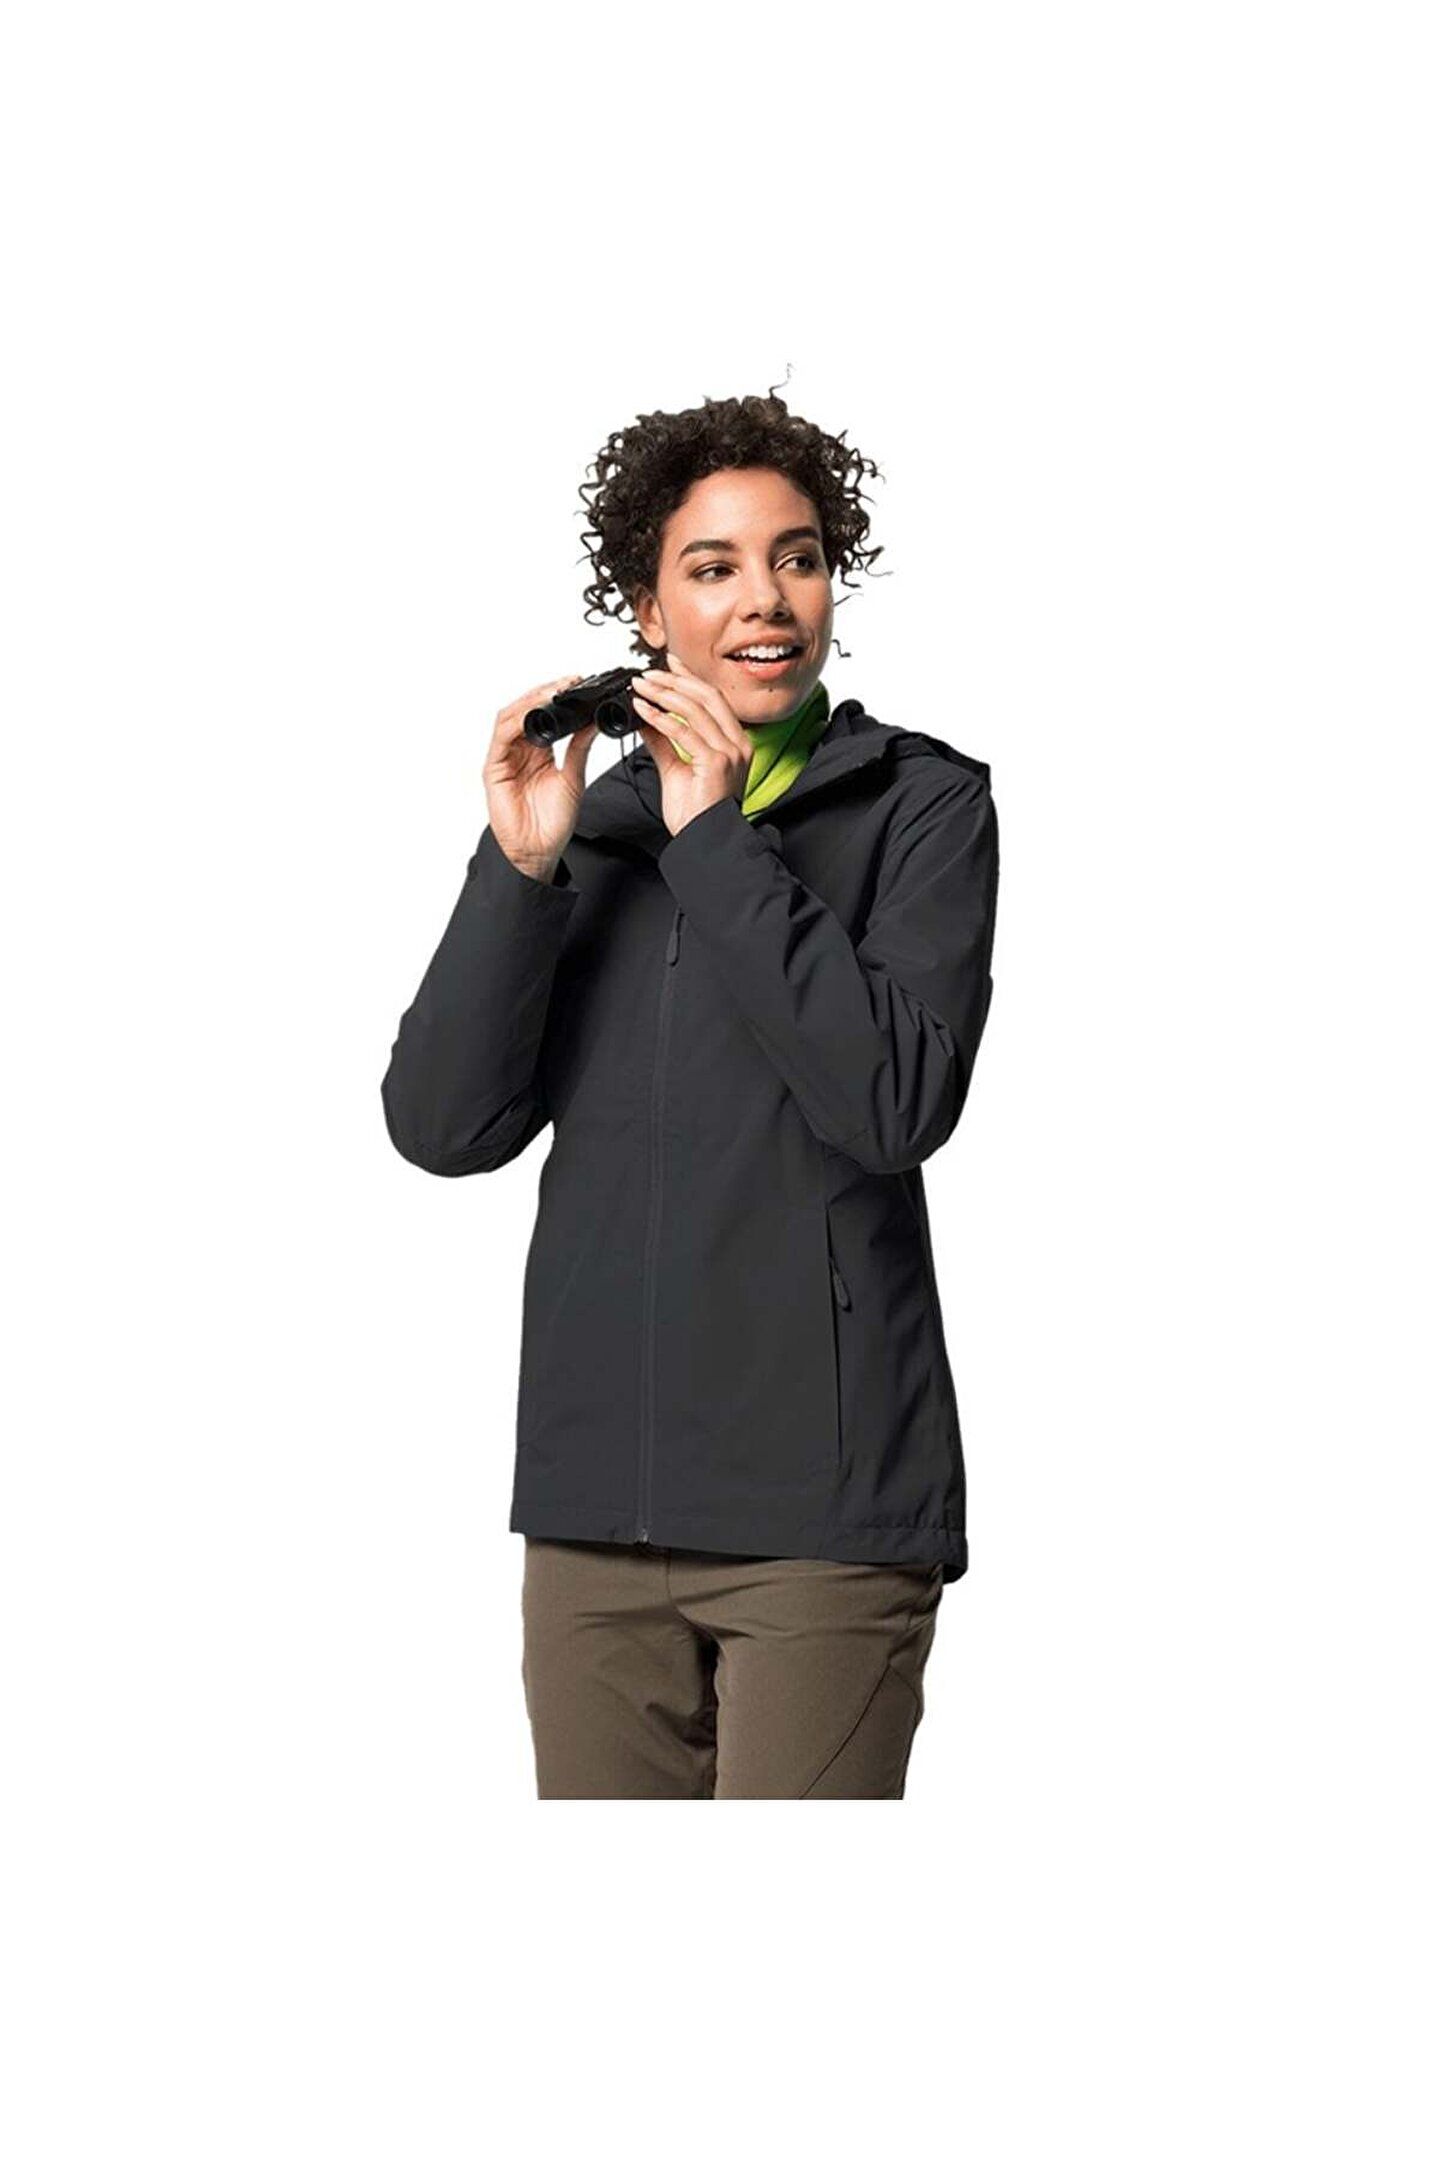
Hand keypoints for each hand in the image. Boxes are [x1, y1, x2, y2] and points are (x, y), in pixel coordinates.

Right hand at [483, 672, 597, 878]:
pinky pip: (501, 737)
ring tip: (553, 692)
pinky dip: (516, 722)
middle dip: (545, 692)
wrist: (540, 851)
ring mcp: (505, 757)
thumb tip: (593, 721)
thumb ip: (579, 748)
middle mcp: (519, 750)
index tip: (579, 684)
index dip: (558, 696)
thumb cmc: (553, 821)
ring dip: (531, 701)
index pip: (543, 713)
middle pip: (525, 709)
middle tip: (568, 681)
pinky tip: (533, 715)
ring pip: (510, 717)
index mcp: (538, 750)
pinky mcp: (494, 768)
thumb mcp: (574, 777)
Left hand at [630, 668, 752, 837]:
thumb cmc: (698, 814)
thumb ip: (664, 743)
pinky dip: (660, 717)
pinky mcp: (715, 763)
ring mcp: (729, 753)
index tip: (669, 662)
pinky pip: (684, 732)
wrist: (704, 841)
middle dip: (675, 680)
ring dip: (663, 693)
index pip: (713, 699)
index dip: (690, 677)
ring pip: (695, 709)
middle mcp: (737, 744)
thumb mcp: (677, 770)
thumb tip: (647, 719)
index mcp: (735, 743)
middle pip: (707, 696)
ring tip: (640, 686)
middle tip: (647, 673)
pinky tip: (642, 709)